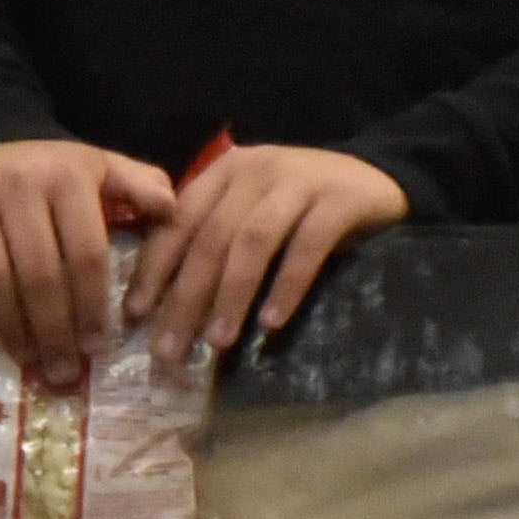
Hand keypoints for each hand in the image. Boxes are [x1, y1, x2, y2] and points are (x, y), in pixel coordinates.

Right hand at [0, 138, 179, 383]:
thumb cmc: (46, 168)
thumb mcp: (99, 166)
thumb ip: (140, 185)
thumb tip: (174, 209)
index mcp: (68, 175)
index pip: (85, 253)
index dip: (92, 304)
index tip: (98, 346)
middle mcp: (17, 183)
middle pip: (38, 273)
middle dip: (53, 329)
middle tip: (64, 370)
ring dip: (10, 328)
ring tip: (28, 360)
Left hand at [132, 142, 409, 359]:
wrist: (382, 178)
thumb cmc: (305, 206)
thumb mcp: (253, 208)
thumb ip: (215, 234)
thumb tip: (164, 303)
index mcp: (225, 172)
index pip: (178, 222)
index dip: (154, 270)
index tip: (136, 318)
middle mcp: (257, 170)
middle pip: (211, 238)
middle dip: (186, 297)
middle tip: (169, 348)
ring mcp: (300, 181)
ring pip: (252, 242)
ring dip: (231, 296)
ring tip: (218, 342)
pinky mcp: (340, 199)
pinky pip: (307, 247)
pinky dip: (286, 285)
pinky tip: (272, 322)